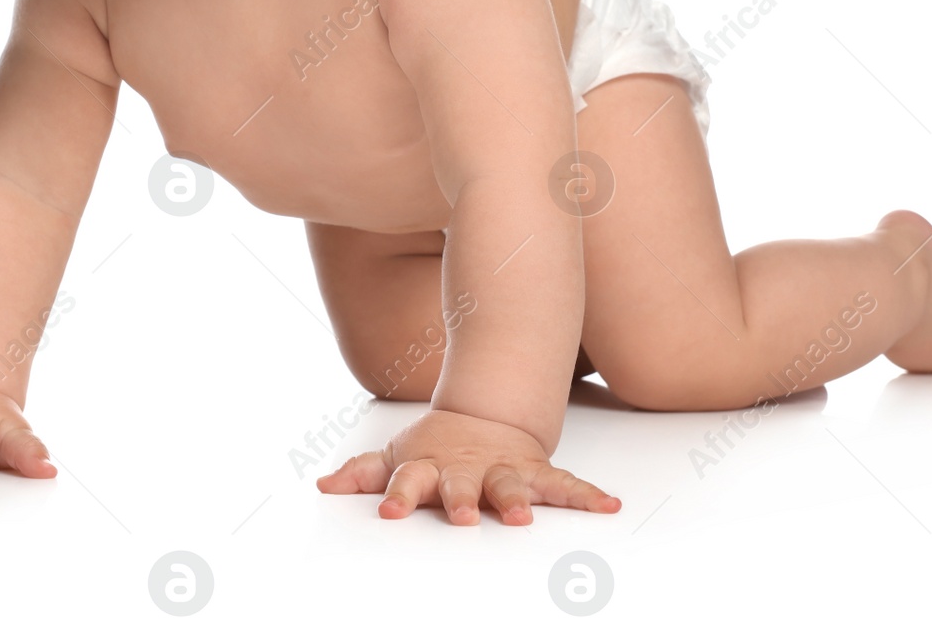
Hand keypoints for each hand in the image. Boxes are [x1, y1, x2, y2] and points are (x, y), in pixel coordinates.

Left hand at [315, 409, 619, 524]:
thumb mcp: (396, 455)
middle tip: (461, 517)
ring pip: (512, 486)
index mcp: (430, 469)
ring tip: (525, 517)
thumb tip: (323, 486)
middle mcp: (468, 472)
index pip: (409, 483)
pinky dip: (588, 496)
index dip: (400, 497)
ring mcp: (504, 472)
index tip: (390, 514)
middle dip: (462, 502)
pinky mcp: (537, 474)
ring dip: (519, 500)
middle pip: (462, 487)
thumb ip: (363, 474)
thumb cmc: (436, 447)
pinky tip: (609, 506)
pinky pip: (565, 486)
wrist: (486, 414)